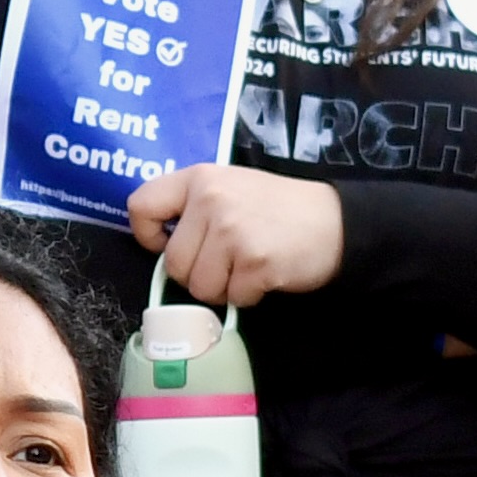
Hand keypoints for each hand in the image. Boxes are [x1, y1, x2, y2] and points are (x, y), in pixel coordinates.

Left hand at [126, 164, 347, 301]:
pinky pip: (233, 298)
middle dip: (198, 274)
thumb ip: (194, 207)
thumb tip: (163, 244)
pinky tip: (267, 274)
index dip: (150, 236)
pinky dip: (249, 295)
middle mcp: (211, 200)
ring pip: (200, 287)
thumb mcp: (231, 188)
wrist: (336, 221)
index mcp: (199, 178)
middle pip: (174, 263)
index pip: (141, 206)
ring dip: (223, 288)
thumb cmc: (279, 209)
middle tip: (229, 261)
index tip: (171, 244)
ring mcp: (232, 231)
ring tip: (249, 266)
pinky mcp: (254, 262)